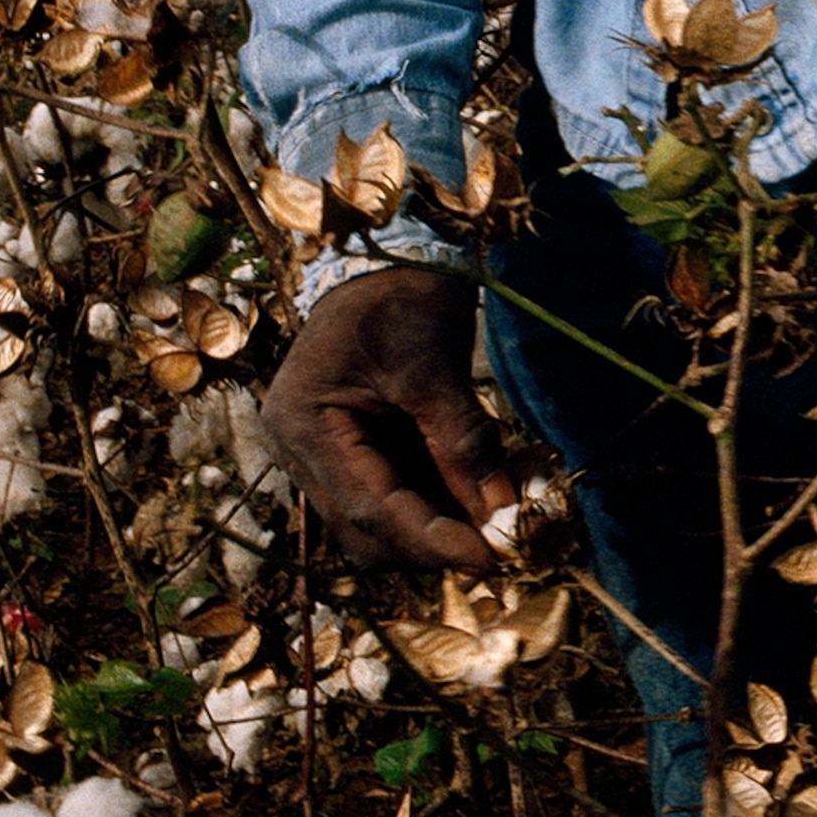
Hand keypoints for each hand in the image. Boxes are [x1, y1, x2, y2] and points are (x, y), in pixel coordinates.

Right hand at [261, 264, 551, 569]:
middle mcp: (302, 450)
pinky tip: (500, 484)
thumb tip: (502, 514)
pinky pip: (400, 493)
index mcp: (304, 424)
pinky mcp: (355, 452)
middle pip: (370, 530)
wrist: (388, 260)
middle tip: (508, 541)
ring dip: (449, 523)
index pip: (369, 508)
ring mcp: (324, 454)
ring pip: (387, 521)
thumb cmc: (400, 299)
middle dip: (439, 541)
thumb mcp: (431, 366)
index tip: (492, 556)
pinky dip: (448, 498)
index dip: (433, 540)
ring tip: (515, 506)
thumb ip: (464, 442)